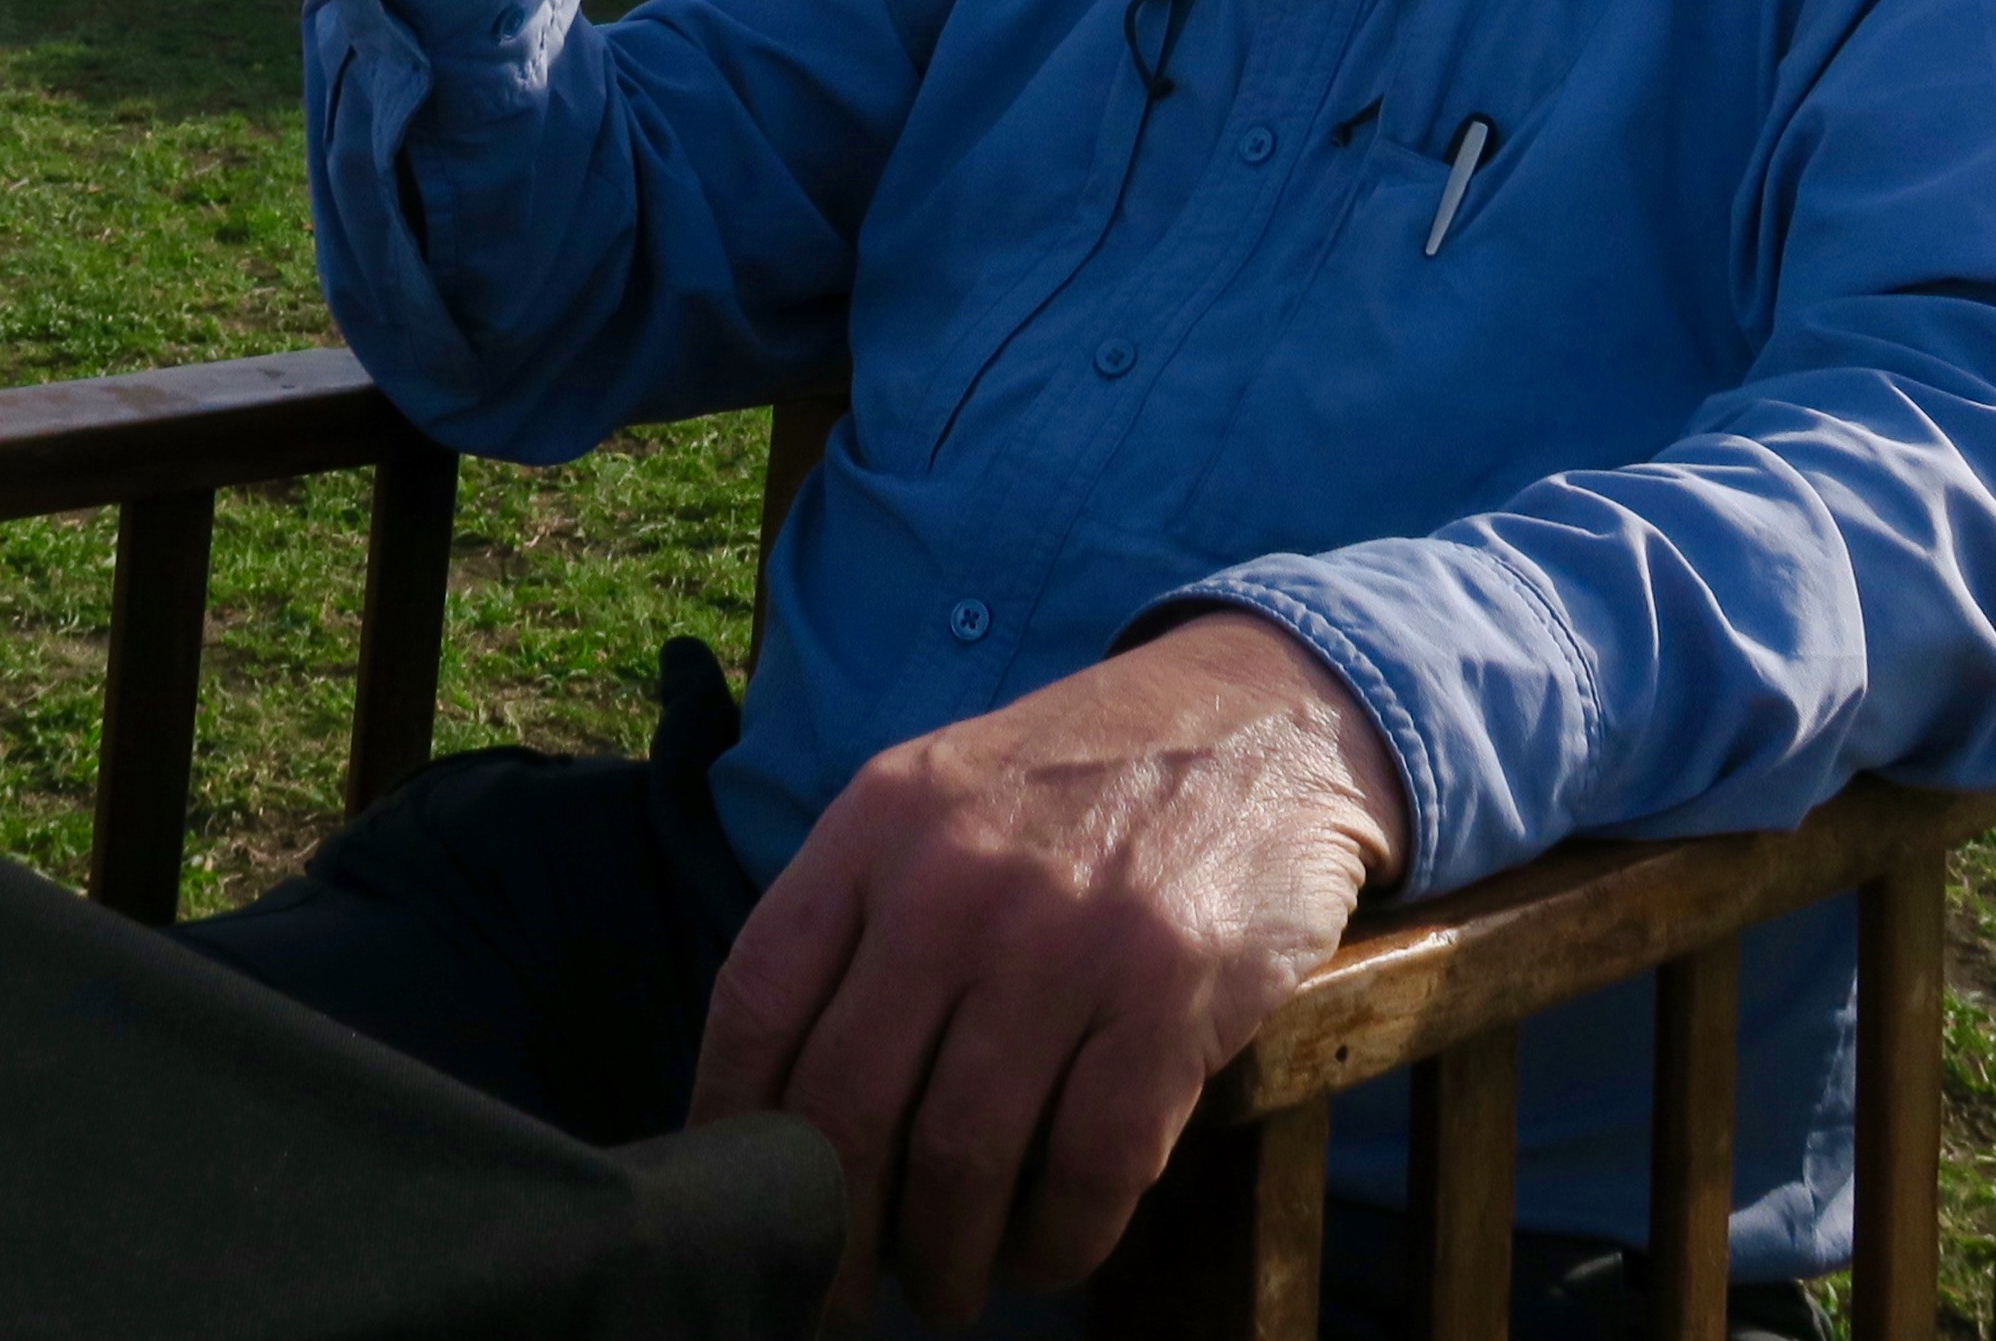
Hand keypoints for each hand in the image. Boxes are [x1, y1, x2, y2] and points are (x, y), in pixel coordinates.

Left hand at [689, 611, 1410, 1325]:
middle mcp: (955, 880)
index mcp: (878, 822)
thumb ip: (859, 909)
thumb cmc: (1084, 778)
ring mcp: (1065, 938)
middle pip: (847, 1105)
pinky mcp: (1172, 993)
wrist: (1266, 713)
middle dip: (833, 1233)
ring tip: (948, 1287)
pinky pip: (1091, 1167)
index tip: (739, 1203)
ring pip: (962, 1157)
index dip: (730, 1127)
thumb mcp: (942, 793)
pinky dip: (1059, 1240)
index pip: (756, 1001)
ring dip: (946, 1258)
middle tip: (838, 1293)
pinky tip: (1047, 1252)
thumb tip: (775, 1090)